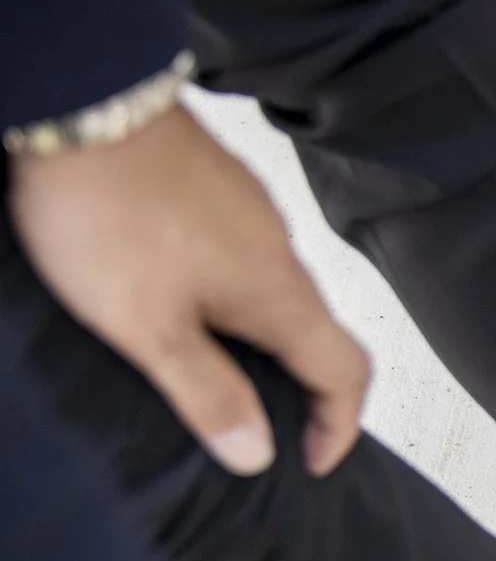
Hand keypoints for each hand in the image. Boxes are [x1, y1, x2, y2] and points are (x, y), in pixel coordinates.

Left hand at [7, 103, 368, 475]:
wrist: (84, 99)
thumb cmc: (110, 214)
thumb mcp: (149, 327)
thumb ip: (208, 394)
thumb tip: (256, 453)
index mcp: (280, 298)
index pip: (347, 376)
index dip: (336, 429)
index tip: (309, 461)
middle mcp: (283, 255)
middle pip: (315, 335)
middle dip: (295, 388)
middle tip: (252, 422)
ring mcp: (252, 214)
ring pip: (274, 291)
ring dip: (255, 336)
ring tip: (198, 356)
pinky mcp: (218, 187)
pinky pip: (240, 254)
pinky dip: (225, 290)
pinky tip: (171, 287)